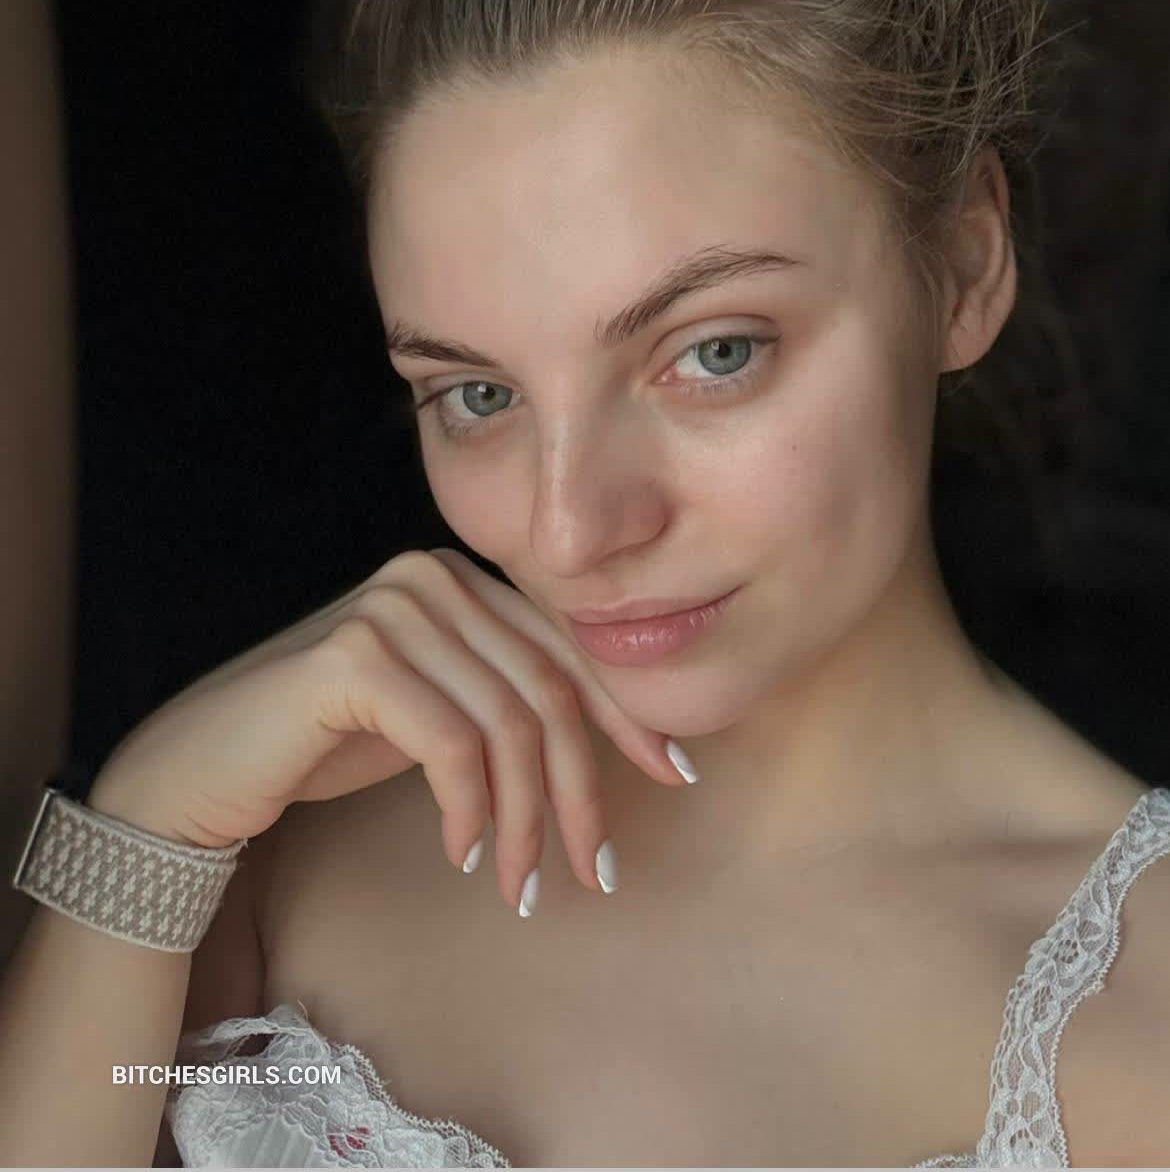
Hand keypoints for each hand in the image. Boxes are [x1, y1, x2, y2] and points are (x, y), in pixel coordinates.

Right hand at [87, 548, 690, 912]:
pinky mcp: (355, 658)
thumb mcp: (441, 712)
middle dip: (581, 789)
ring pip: (507, 725)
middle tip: (596, 871)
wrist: (205, 765)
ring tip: (519, 885)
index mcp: (463, 579)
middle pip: (546, 689)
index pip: (568, 647)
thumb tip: (619, 740)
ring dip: (525, 820)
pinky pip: (451, 746)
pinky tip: (462, 854)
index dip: (627, 716)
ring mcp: (392, 609)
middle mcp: (433, 577)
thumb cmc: (329, 743)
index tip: (673, 775)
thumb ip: (509, 699)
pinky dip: (470, 809)